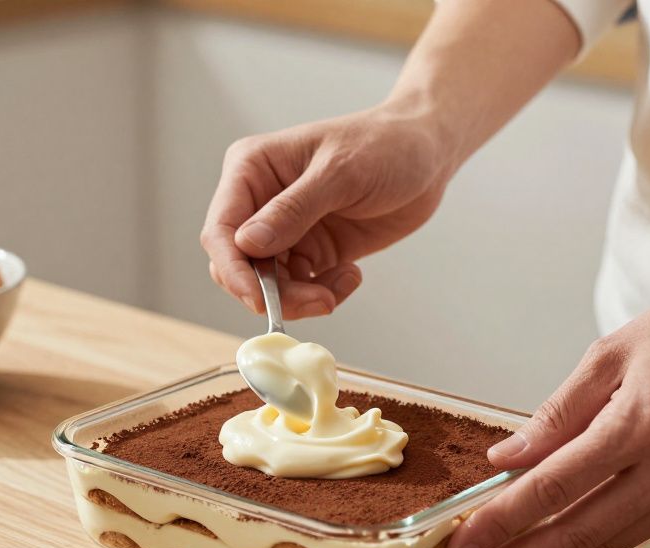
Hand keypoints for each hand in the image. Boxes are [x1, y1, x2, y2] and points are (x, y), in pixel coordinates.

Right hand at [202, 104, 453, 318]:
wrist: (428, 153)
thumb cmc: (384, 144)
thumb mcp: (340, 174)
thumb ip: (293, 210)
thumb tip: (246, 244)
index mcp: (252, 170)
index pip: (221, 230)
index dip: (233, 270)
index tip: (258, 300)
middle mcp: (261, 203)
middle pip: (240, 266)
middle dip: (272, 292)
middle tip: (317, 301)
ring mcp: (286, 230)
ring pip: (270, 285)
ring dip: (302, 297)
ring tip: (341, 287)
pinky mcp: (313, 251)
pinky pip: (302, 288)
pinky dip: (324, 293)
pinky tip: (352, 275)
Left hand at [442, 274, 649, 547]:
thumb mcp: (610, 353)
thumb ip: (556, 414)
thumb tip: (506, 459)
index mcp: (641, 423)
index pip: (553, 488)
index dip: (501, 523)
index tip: (460, 547)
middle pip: (577, 535)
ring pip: (606, 544)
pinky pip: (633, 532)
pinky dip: (587, 543)